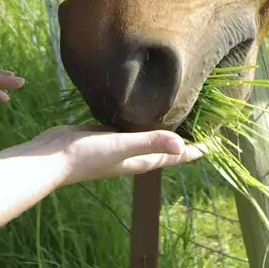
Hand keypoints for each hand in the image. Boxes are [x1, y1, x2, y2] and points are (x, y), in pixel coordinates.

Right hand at [16, 125, 204, 184]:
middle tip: (205, 124)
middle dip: (186, 138)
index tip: (218, 141)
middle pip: (168, 147)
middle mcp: (134, 154)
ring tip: (180, 114)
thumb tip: (182, 146)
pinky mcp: (104, 134)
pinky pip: (130, 127)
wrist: (50, 158)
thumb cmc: (86, 156)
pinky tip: (142, 108)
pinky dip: (142, 120)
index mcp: (142, 160)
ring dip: (165, 129)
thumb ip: (150, 143)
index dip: (198, 149)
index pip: (177, 155)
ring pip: (149, 136)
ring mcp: (119, 145)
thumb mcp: (122, 146)